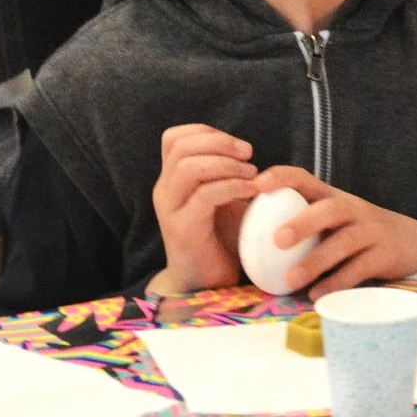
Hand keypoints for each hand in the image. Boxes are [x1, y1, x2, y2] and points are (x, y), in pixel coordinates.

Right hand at [146, 123, 259, 295]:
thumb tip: (245, 150)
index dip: (206, 133)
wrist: (207, 284)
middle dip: (219, 143)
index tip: (236, 146)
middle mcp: (164, 191)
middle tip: (249, 153)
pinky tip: (252, 190)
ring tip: (252, 172)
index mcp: (171, 181)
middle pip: (181, 147)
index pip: (174, 138)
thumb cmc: (220, 238)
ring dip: (226, 163)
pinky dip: (232, 186)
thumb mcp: (220, 198)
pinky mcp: (183, 230)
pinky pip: (205, 196)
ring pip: (189, 168)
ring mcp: (170, 210)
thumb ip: (223, 174)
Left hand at [257, 166, 416, 296]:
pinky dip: (337, 282)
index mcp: (332, 197)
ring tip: (291, 279)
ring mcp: (371, 231)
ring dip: (316, 261)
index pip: (306, 179)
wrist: (409, 242)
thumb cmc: (354, 232)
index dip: (283, 177)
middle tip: (277, 240)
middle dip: (303, 222)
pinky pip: (359, 269)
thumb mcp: (331, 218)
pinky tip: (316, 295)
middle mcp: (352, 209)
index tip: (258, 184)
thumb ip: (298, 219)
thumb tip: (241, 233)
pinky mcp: (384, 255)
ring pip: (343, 242)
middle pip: (330, 209)